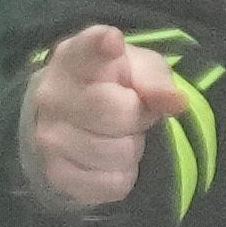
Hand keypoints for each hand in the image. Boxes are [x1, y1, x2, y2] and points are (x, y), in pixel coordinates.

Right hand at [15, 19, 200, 213]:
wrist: (69, 119)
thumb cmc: (112, 85)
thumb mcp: (138, 69)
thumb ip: (155, 79)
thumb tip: (176, 102)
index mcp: (74, 57)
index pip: (86, 50)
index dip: (101, 46)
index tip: (113, 42)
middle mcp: (52, 95)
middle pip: (117, 113)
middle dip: (136, 116)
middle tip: (130, 112)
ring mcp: (49, 138)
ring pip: (118, 153)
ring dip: (130, 148)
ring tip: (117, 135)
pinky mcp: (56, 175)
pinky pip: (113, 184)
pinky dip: (122, 176)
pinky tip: (108, 160)